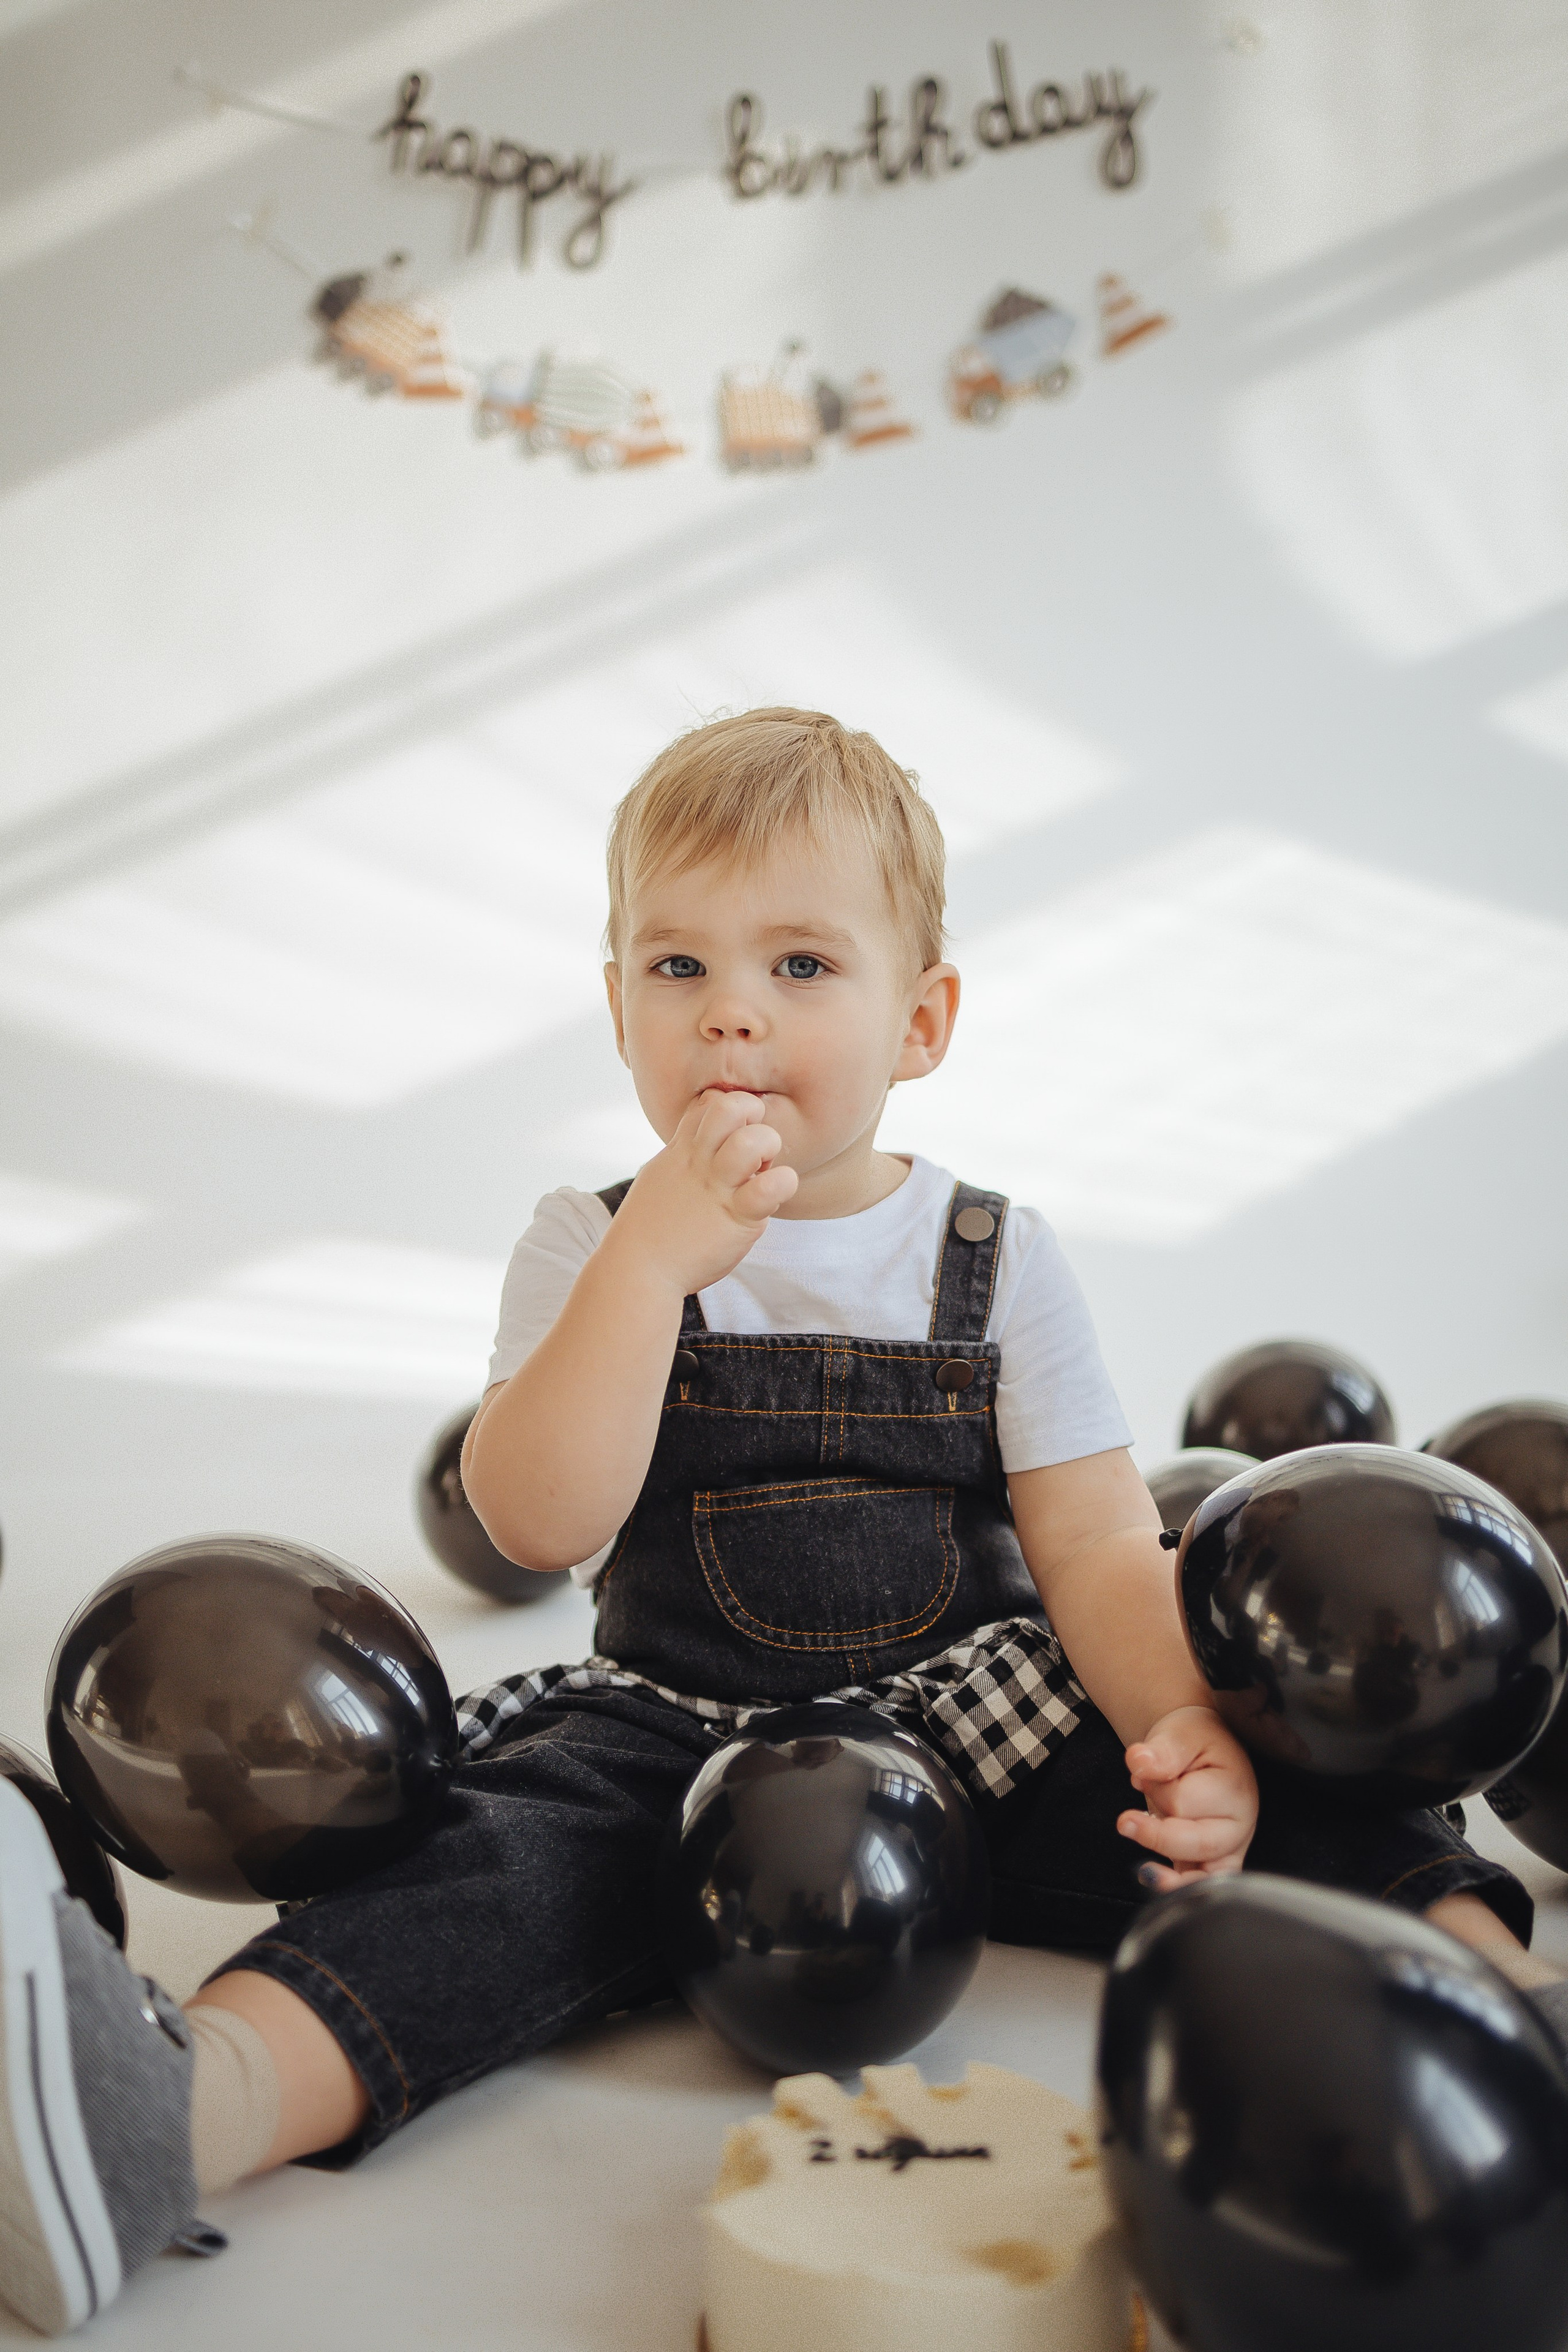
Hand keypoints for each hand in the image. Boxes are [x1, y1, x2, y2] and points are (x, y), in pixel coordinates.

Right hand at [614, 1089, 798, 1297]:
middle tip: (755, 1146)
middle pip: (731, 1106)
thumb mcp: (659, 1178)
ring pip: (754, 1140)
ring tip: (763, 1169)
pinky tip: (776, 1192)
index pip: (709, 1102)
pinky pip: (772, 1186)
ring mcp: (718, 1188)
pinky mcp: (738, 1217)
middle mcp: (699, 1162)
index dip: (730, 1108)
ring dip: (770, 1146)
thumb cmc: (649, 1230)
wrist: (637, 1271)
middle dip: (754, 1115)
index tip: (733, 1133)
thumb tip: (695, 1142)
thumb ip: (681, 1157)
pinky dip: (784, 1182)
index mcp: (680, 1151)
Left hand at [1117, 1704, 1257, 1891]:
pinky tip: (1154, 1880)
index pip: (1184, 1802)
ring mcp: (1229, 1848)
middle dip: (1157, 1834)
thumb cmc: (1195, 1742)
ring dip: (1171, 1878)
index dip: (1157, 1790)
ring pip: (1204, 1877)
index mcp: (1235, 1789)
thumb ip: (1162, 1750)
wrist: (1202, 1748)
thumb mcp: (1180, 1734)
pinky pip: (1200, 1887)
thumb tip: (1139, 1762)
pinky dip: (1177, 1889)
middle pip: (1197, 1844)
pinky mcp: (1214, 1862)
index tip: (1145, 1772)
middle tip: (1125, 1821)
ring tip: (1146, 1870)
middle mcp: (1239, 1824)